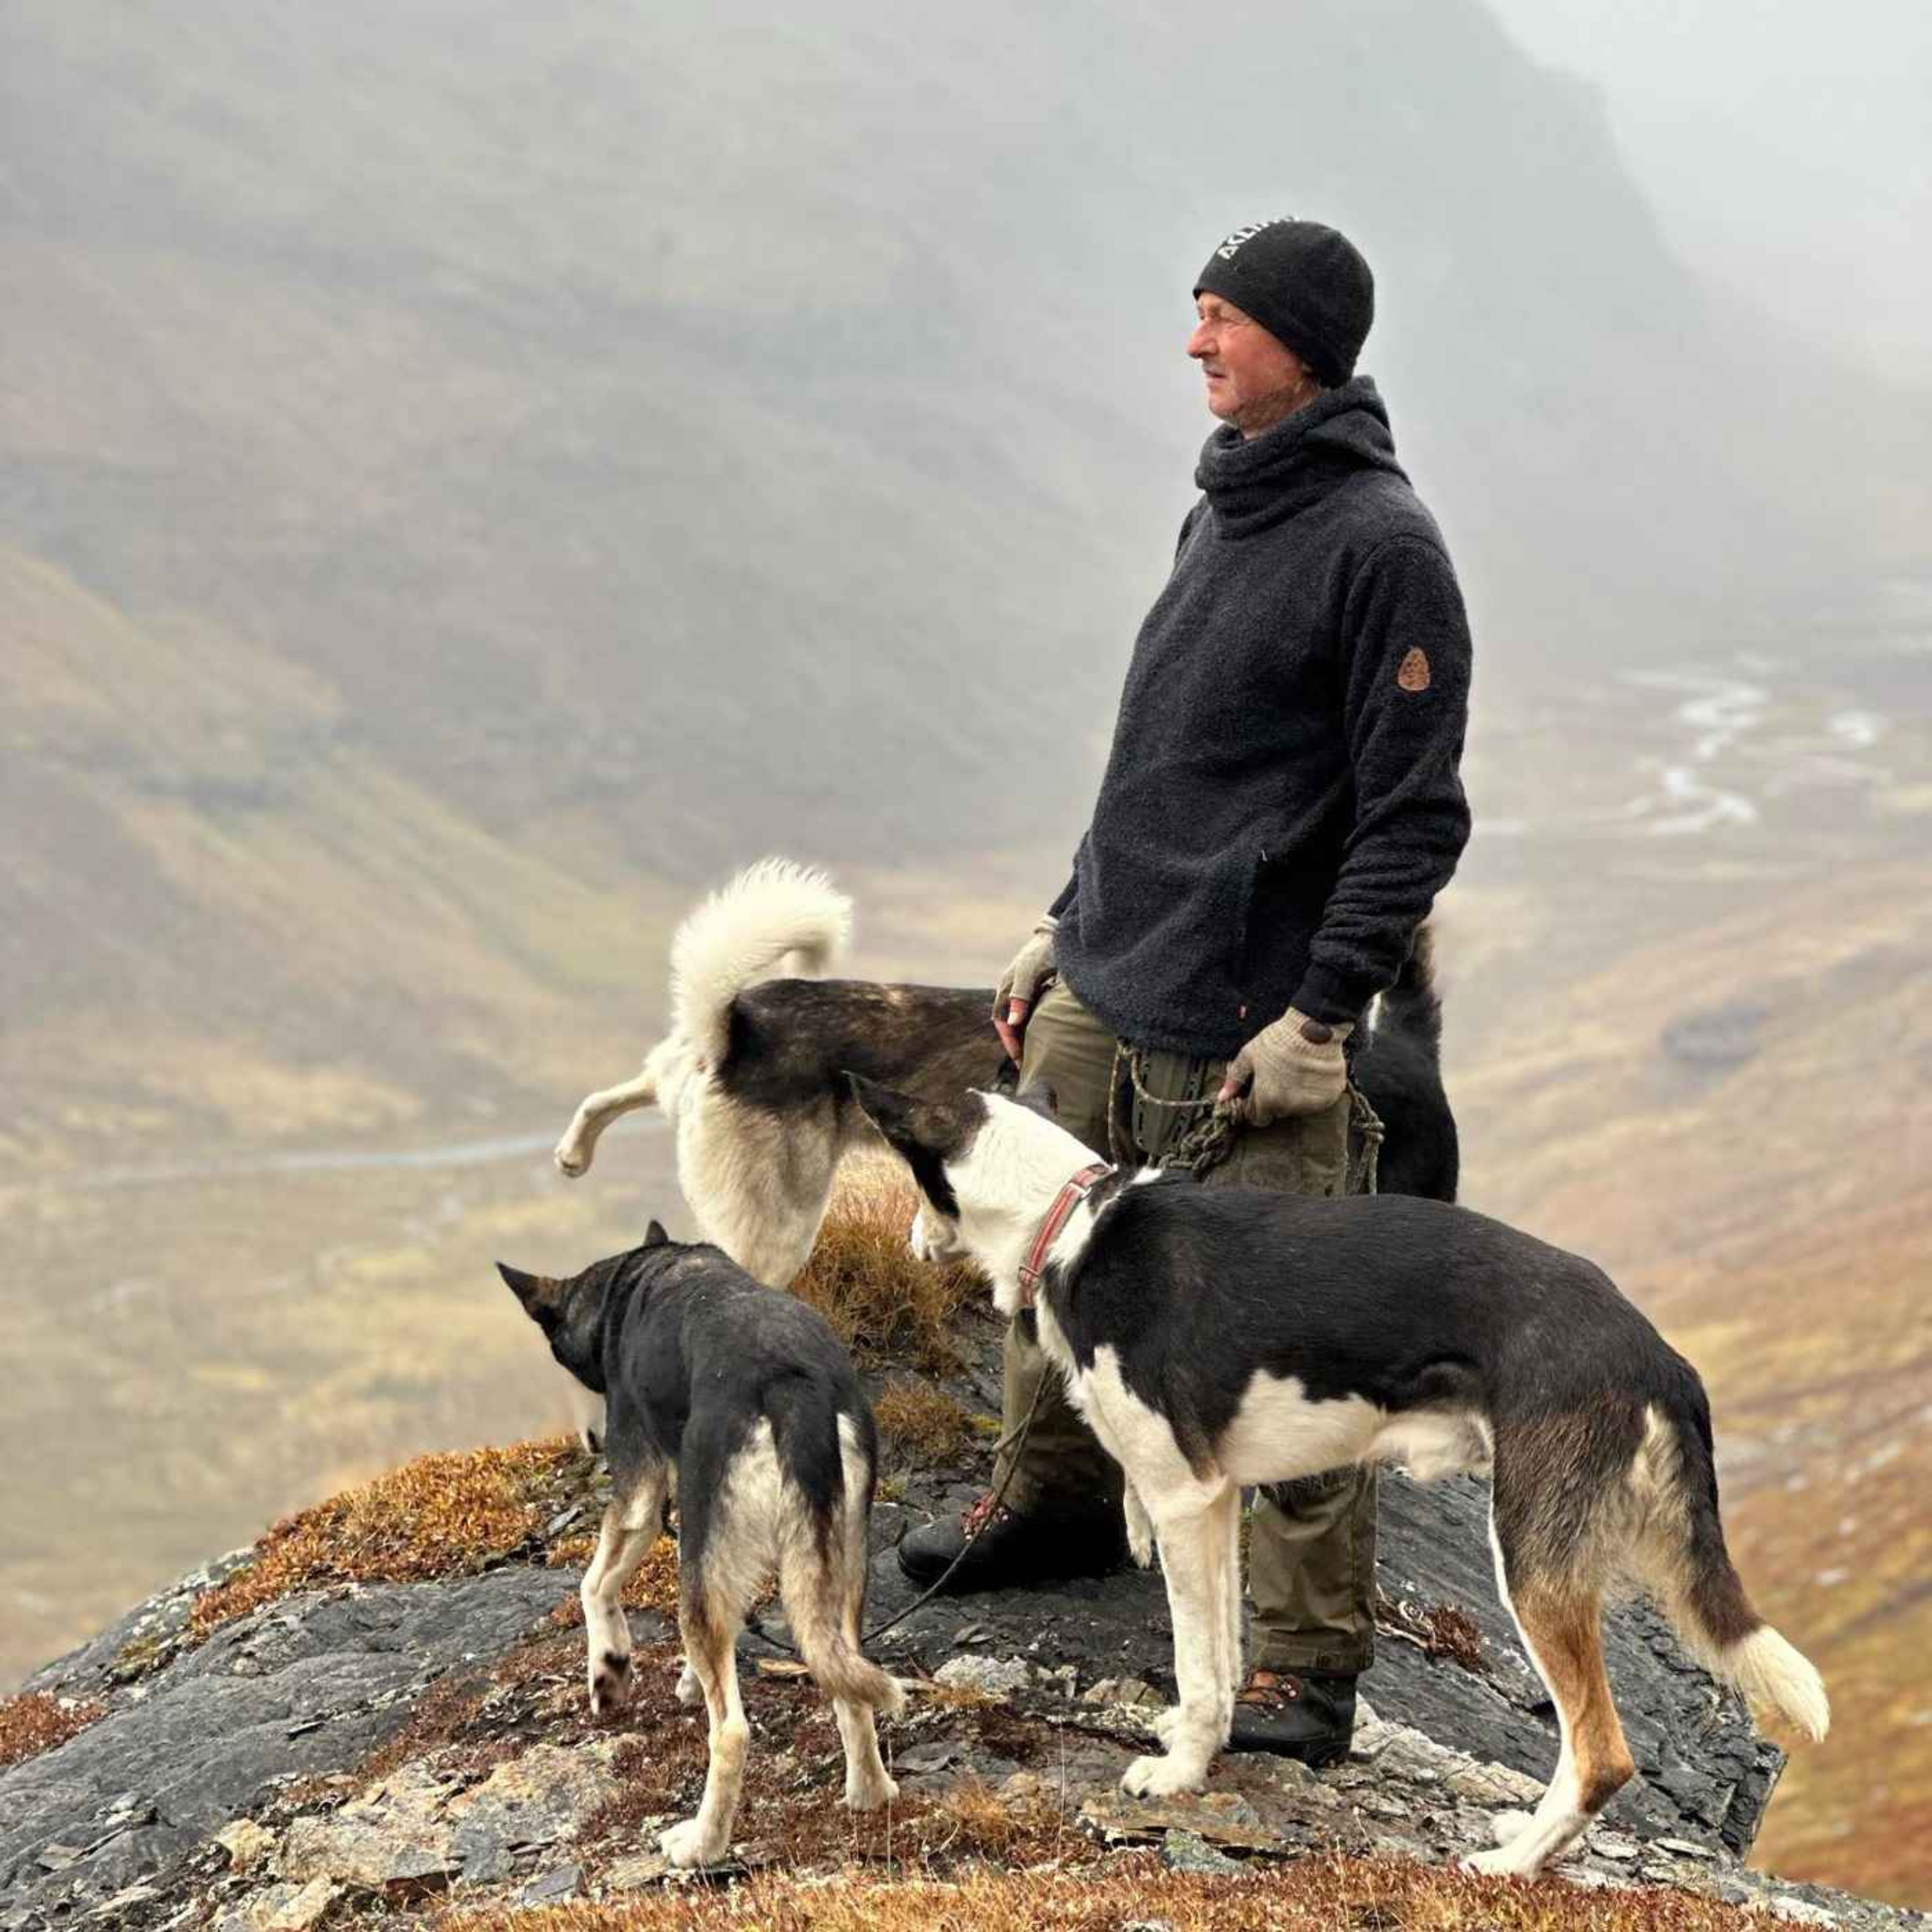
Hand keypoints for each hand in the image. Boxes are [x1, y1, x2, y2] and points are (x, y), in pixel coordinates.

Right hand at [992, 916, 1057, 1061]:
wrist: (1060, 933)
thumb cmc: (1044, 951)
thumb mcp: (1030, 973)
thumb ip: (1020, 996)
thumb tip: (1010, 1023)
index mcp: (1006, 988)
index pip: (1002, 1021)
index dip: (1009, 1041)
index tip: (1020, 1058)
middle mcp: (1013, 990)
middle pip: (1010, 1023)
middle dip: (1016, 1042)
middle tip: (1028, 1062)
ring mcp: (1025, 989)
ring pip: (1021, 1019)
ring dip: (1025, 1035)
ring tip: (1037, 1052)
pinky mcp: (1038, 988)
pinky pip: (1033, 1012)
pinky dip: (1036, 1025)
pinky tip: (1047, 1033)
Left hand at [1216, 1007, 1352, 1126]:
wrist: (1314, 1026)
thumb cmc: (1279, 1039)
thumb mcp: (1250, 1054)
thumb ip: (1235, 1078)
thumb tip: (1222, 1097)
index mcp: (1268, 1099)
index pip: (1258, 1118)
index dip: (1256, 1106)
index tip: (1260, 1092)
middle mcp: (1290, 1106)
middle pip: (1278, 1112)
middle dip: (1276, 1098)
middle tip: (1279, 1076)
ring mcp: (1312, 1104)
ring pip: (1298, 1108)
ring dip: (1295, 1096)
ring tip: (1296, 1073)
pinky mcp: (1329, 1098)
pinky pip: (1317, 1102)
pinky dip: (1314, 1092)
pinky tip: (1311, 1074)